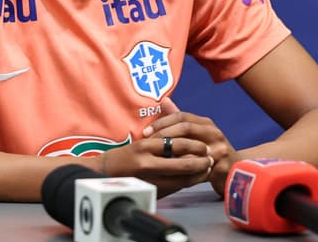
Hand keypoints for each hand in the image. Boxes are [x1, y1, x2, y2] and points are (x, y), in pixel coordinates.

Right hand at [94, 99, 213, 196]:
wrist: (106, 173)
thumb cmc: (124, 155)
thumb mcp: (140, 141)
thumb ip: (160, 135)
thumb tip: (181, 127)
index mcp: (144, 146)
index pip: (176, 144)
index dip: (194, 146)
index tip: (203, 144)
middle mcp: (147, 162)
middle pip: (183, 162)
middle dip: (200, 160)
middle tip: (211, 156)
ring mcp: (151, 178)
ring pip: (183, 177)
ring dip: (199, 172)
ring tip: (207, 167)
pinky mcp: (153, 190)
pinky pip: (177, 186)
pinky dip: (190, 181)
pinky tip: (196, 177)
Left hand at [142, 97, 236, 196]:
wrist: (236, 172)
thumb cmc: (211, 151)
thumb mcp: (197, 133)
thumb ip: (180, 119)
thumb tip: (164, 100)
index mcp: (206, 123)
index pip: (181, 116)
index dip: (161, 122)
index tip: (146, 131)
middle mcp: (214, 133)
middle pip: (185, 128)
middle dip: (163, 134)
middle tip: (147, 142)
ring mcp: (220, 149)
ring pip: (190, 147)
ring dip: (171, 151)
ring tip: (155, 154)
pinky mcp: (221, 166)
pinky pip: (196, 166)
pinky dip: (182, 167)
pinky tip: (168, 169)